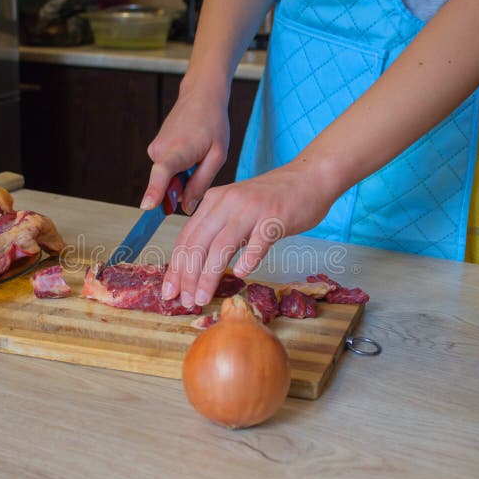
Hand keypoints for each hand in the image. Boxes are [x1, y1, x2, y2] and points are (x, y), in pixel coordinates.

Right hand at [141, 84, 229, 214]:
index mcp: (178, 151)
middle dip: (183, 187)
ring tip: (197, 154)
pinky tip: (190, 150)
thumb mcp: (217, 156)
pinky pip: (167, 169)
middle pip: (167, 185)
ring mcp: (154, 150)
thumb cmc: (212, 123)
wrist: (200, 96)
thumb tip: (187, 208)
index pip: (162, 174)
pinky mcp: (154, 149)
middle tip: (201, 166)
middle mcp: (159, 151)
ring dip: (183, 175)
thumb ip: (201, 183)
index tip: (147, 206)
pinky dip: (179, 167)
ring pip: (168, 178)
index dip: (154, 191)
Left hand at [161, 163, 338, 306]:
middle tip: (184, 301)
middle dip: (187, 277)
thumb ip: (218, 229)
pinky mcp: (275, 217)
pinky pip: (258, 241)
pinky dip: (248, 258)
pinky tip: (242, 275)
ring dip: (208, 275)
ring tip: (202, 298)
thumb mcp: (236, 208)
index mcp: (213, 201)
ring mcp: (251, 209)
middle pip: (199, 243)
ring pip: (221, 246)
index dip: (175, 267)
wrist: (309, 177)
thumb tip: (197, 266)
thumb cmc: (273, 199)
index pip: (186, 238)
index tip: (169, 291)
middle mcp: (228, 202)